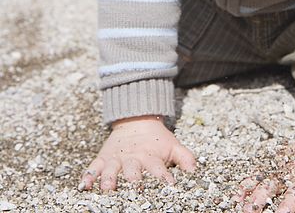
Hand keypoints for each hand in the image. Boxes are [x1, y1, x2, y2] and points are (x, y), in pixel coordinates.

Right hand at [77, 115, 196, 191]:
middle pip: (132, 170)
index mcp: (150, 157)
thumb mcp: (173, 146)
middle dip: (134, 180)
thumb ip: (185, 158)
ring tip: (107, 188)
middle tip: (135, 188)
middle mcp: (132, 159)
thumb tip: (195, 172)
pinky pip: (92, 168)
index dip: (163, 176)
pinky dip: (87, 177)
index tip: (168, 185)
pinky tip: (83, 186)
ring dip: (109, 180)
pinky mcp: (103, 159)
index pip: (158, 168)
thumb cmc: (156, 140)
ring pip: (110, 170)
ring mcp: (116, 159)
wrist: (136, 121)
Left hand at [231, 130, 294, 211]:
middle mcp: (291, 172)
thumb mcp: (281, 168)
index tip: (236, 201)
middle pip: (274, 184)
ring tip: (284, 212)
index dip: (247, 190)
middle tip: (252, 210)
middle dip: (262, 197)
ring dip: (291, 200)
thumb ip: (262, 181)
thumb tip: (238, 196)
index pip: (259, 180)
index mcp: (278, 171)